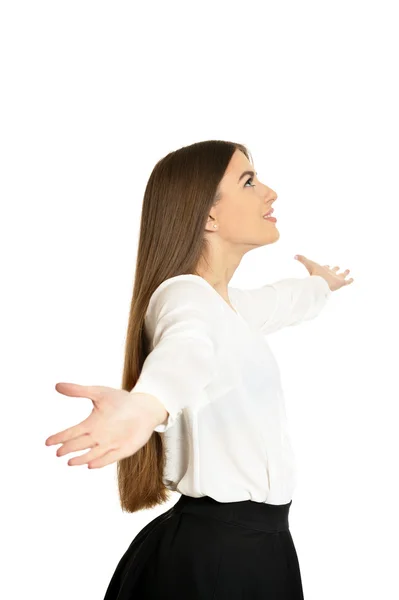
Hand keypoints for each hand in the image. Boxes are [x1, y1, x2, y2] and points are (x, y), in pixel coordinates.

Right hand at [45, 383, 165, 468]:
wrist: (145, 407)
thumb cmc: (121, 400)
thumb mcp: (99, 393)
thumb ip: (79, 391)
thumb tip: (57, 385)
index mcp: (91, 424)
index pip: (71, 433)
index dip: (59, 437)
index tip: (47, 442)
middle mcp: (98, 436)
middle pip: (79, 444)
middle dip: (68, 448)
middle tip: (58, 452)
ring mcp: (110, 444)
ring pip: (92, 454)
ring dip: (81, 458)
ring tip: (70, 462)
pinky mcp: (123, 450)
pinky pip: (110, 458)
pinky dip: (100, 461)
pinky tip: (91, 464)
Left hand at [294, 254, 353, 291]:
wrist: (321, 284)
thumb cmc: (315, 274)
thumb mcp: (309, 264)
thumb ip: (302, 259)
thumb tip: (294, 255)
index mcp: (324, 271)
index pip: (326, 268)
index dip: (327, 266)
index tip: (327, 265)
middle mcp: (330, 275)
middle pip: (334, 271)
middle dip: (336, 269)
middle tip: (338, 266)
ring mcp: (336, 279)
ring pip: (342, 275)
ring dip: (345, 273)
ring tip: (348, 270)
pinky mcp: (341, 283)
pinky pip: (347, 282)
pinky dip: (350, 280)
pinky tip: (352, 279)